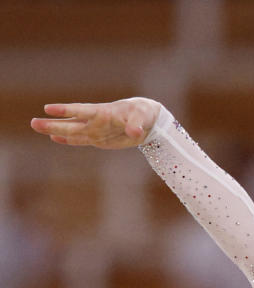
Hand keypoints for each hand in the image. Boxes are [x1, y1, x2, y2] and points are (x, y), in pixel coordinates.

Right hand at [30, 97, 159, 148]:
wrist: (146, 120)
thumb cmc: (143, 114)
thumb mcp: (142, 118)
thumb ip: (136, 124)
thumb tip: (134, 131)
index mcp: (102, 112)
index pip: (81, 111)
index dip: (66, 110)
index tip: (48, 108)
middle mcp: (95, 121)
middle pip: (71, 123)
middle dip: (53, 124)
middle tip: (33, 122)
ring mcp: (95, 130)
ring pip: (72, 131)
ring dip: (55, 130)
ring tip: (36, 126)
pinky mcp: (99, 139)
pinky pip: (81, 140)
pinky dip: (69, 140)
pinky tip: (54, 138)